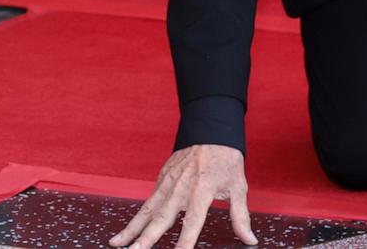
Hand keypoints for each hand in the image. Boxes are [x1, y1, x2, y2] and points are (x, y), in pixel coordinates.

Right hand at [109, 144, 256, 248]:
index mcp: (201, 190)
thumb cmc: (226, 159)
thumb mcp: (239, 186)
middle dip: (146, 237)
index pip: (192, 222)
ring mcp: (168, 182)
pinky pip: (148, 201)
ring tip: (117, 243)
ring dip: (132, 228)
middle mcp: (181, 187)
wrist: (210, 130)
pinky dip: (137, 216)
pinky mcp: (162, 178)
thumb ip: (240, 216)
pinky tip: (129, 230)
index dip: (185, 241)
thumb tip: (249, 240)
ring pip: (147, 210)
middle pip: (161, 218)